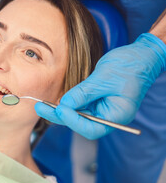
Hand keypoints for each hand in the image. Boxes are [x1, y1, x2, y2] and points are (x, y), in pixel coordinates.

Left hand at [35, 33, 165, 138]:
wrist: (141, 55)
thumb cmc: (130, 65)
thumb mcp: (104, 78)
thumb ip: (83, 93)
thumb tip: (64, 104)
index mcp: (117, 115)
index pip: (91, 128)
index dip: (73, 120)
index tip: (59, 109)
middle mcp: (109, 116)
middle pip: (81, 123)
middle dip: (60, 116)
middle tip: (41, 108)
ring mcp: (103, 109)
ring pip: (78, 115)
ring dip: (60, 110)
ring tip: (43, 105)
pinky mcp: (97, 100)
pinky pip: (80, 105)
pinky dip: (67, 103)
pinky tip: (54, 101)